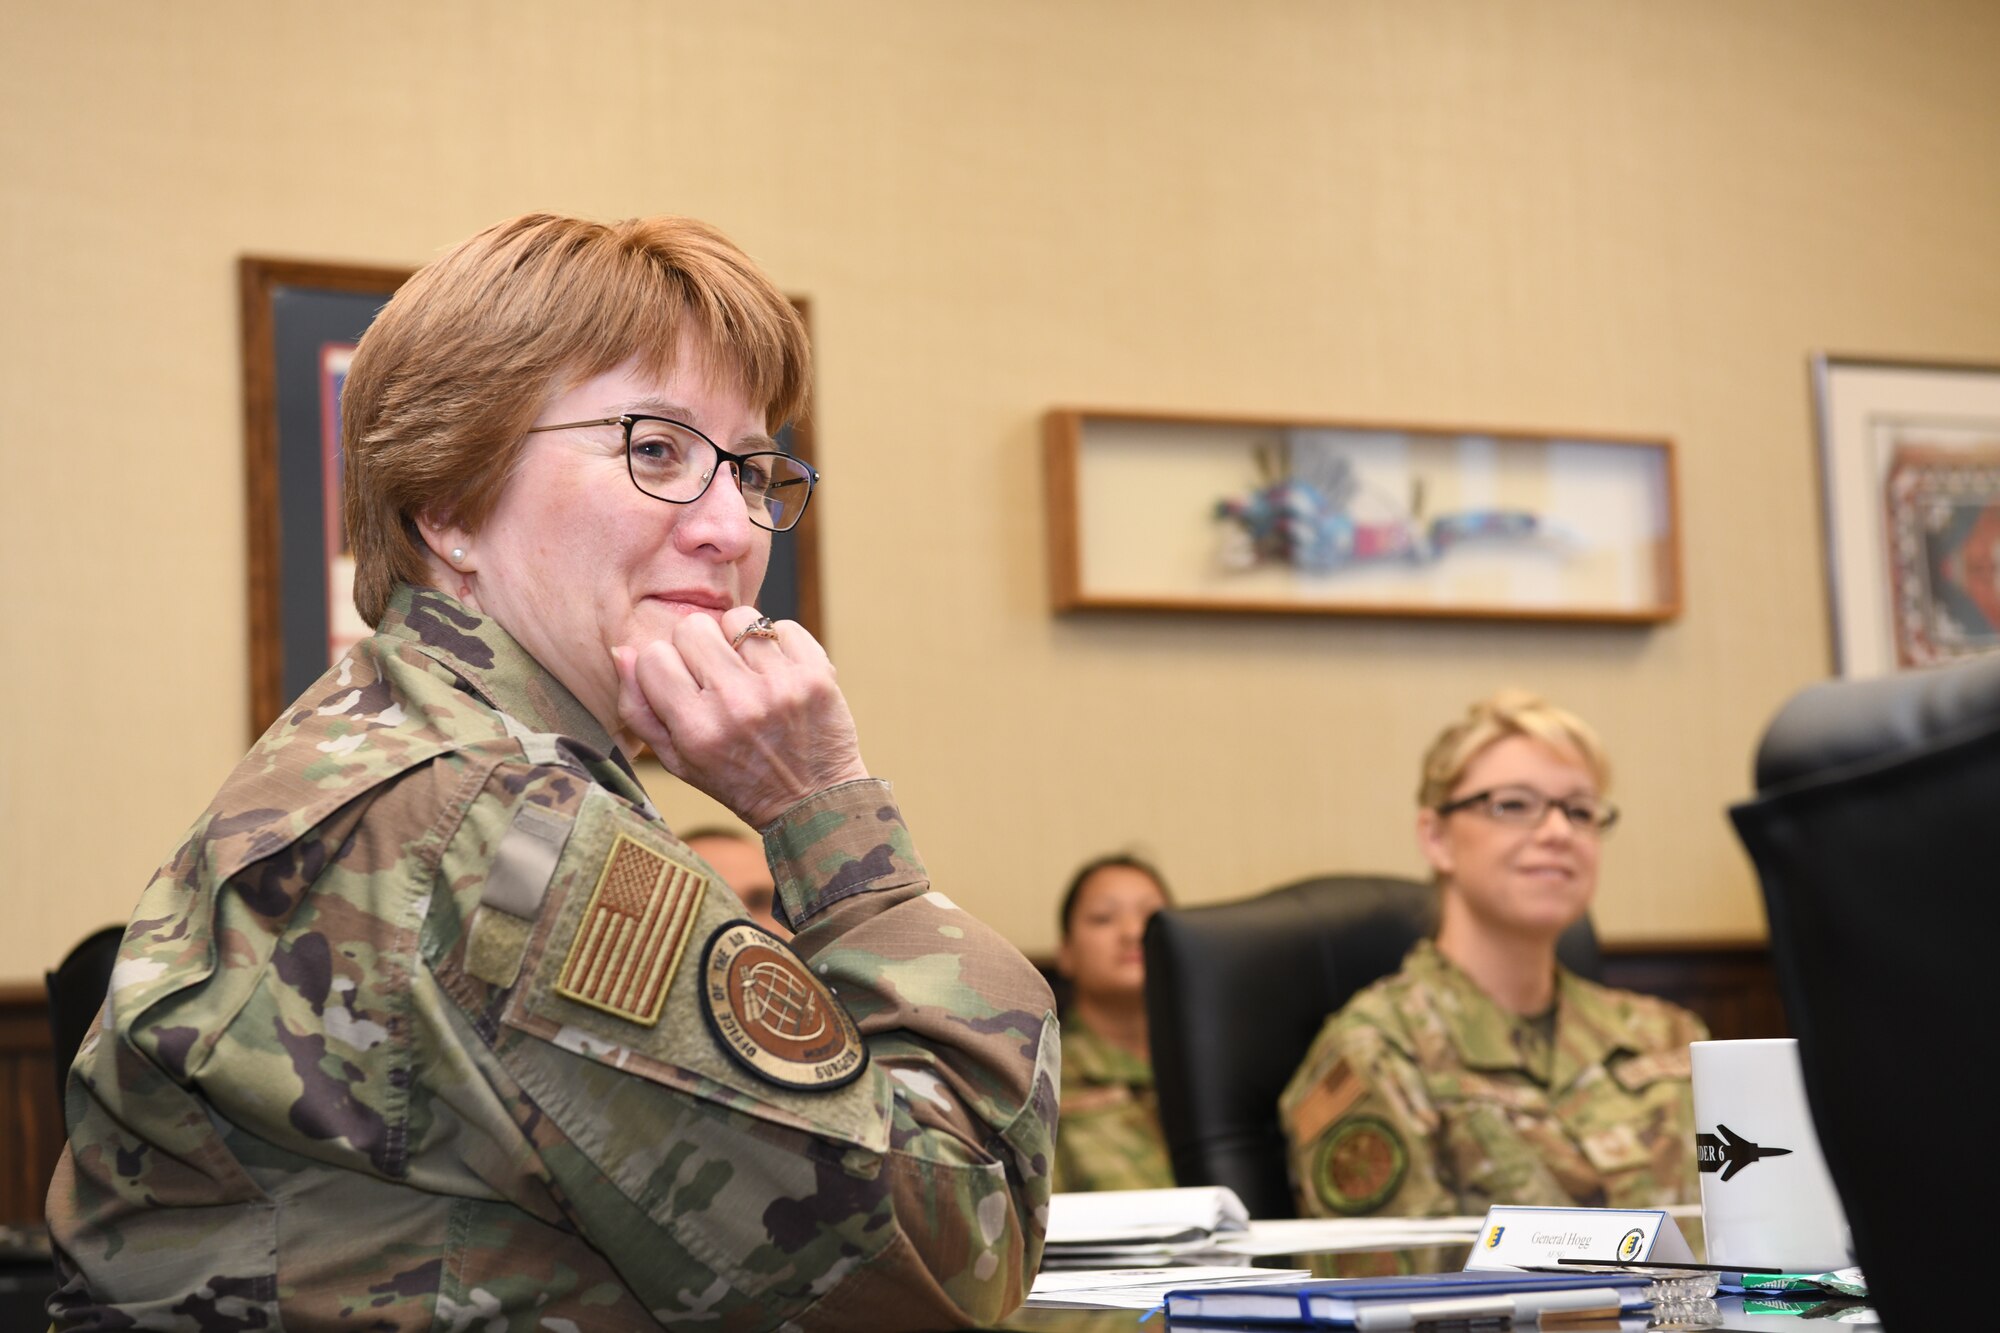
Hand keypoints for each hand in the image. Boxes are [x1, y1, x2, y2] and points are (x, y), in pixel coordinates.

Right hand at [612, 607, 869, 828]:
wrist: (813, 801)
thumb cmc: (737, 779)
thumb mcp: (677, 760)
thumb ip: (639, 709)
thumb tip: (622, 652)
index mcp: (696, 729)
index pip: (653, 655)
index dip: (663, 664)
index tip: (681, 681)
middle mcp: (737, 704)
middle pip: (692, 627)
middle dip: (698, 646)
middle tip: (715, 675)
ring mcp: (780, 687)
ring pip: (738, 618)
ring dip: (738, 639)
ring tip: (747, 671)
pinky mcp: (816, 675)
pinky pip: (782, 625)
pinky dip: (778, 643)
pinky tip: (778, 673)